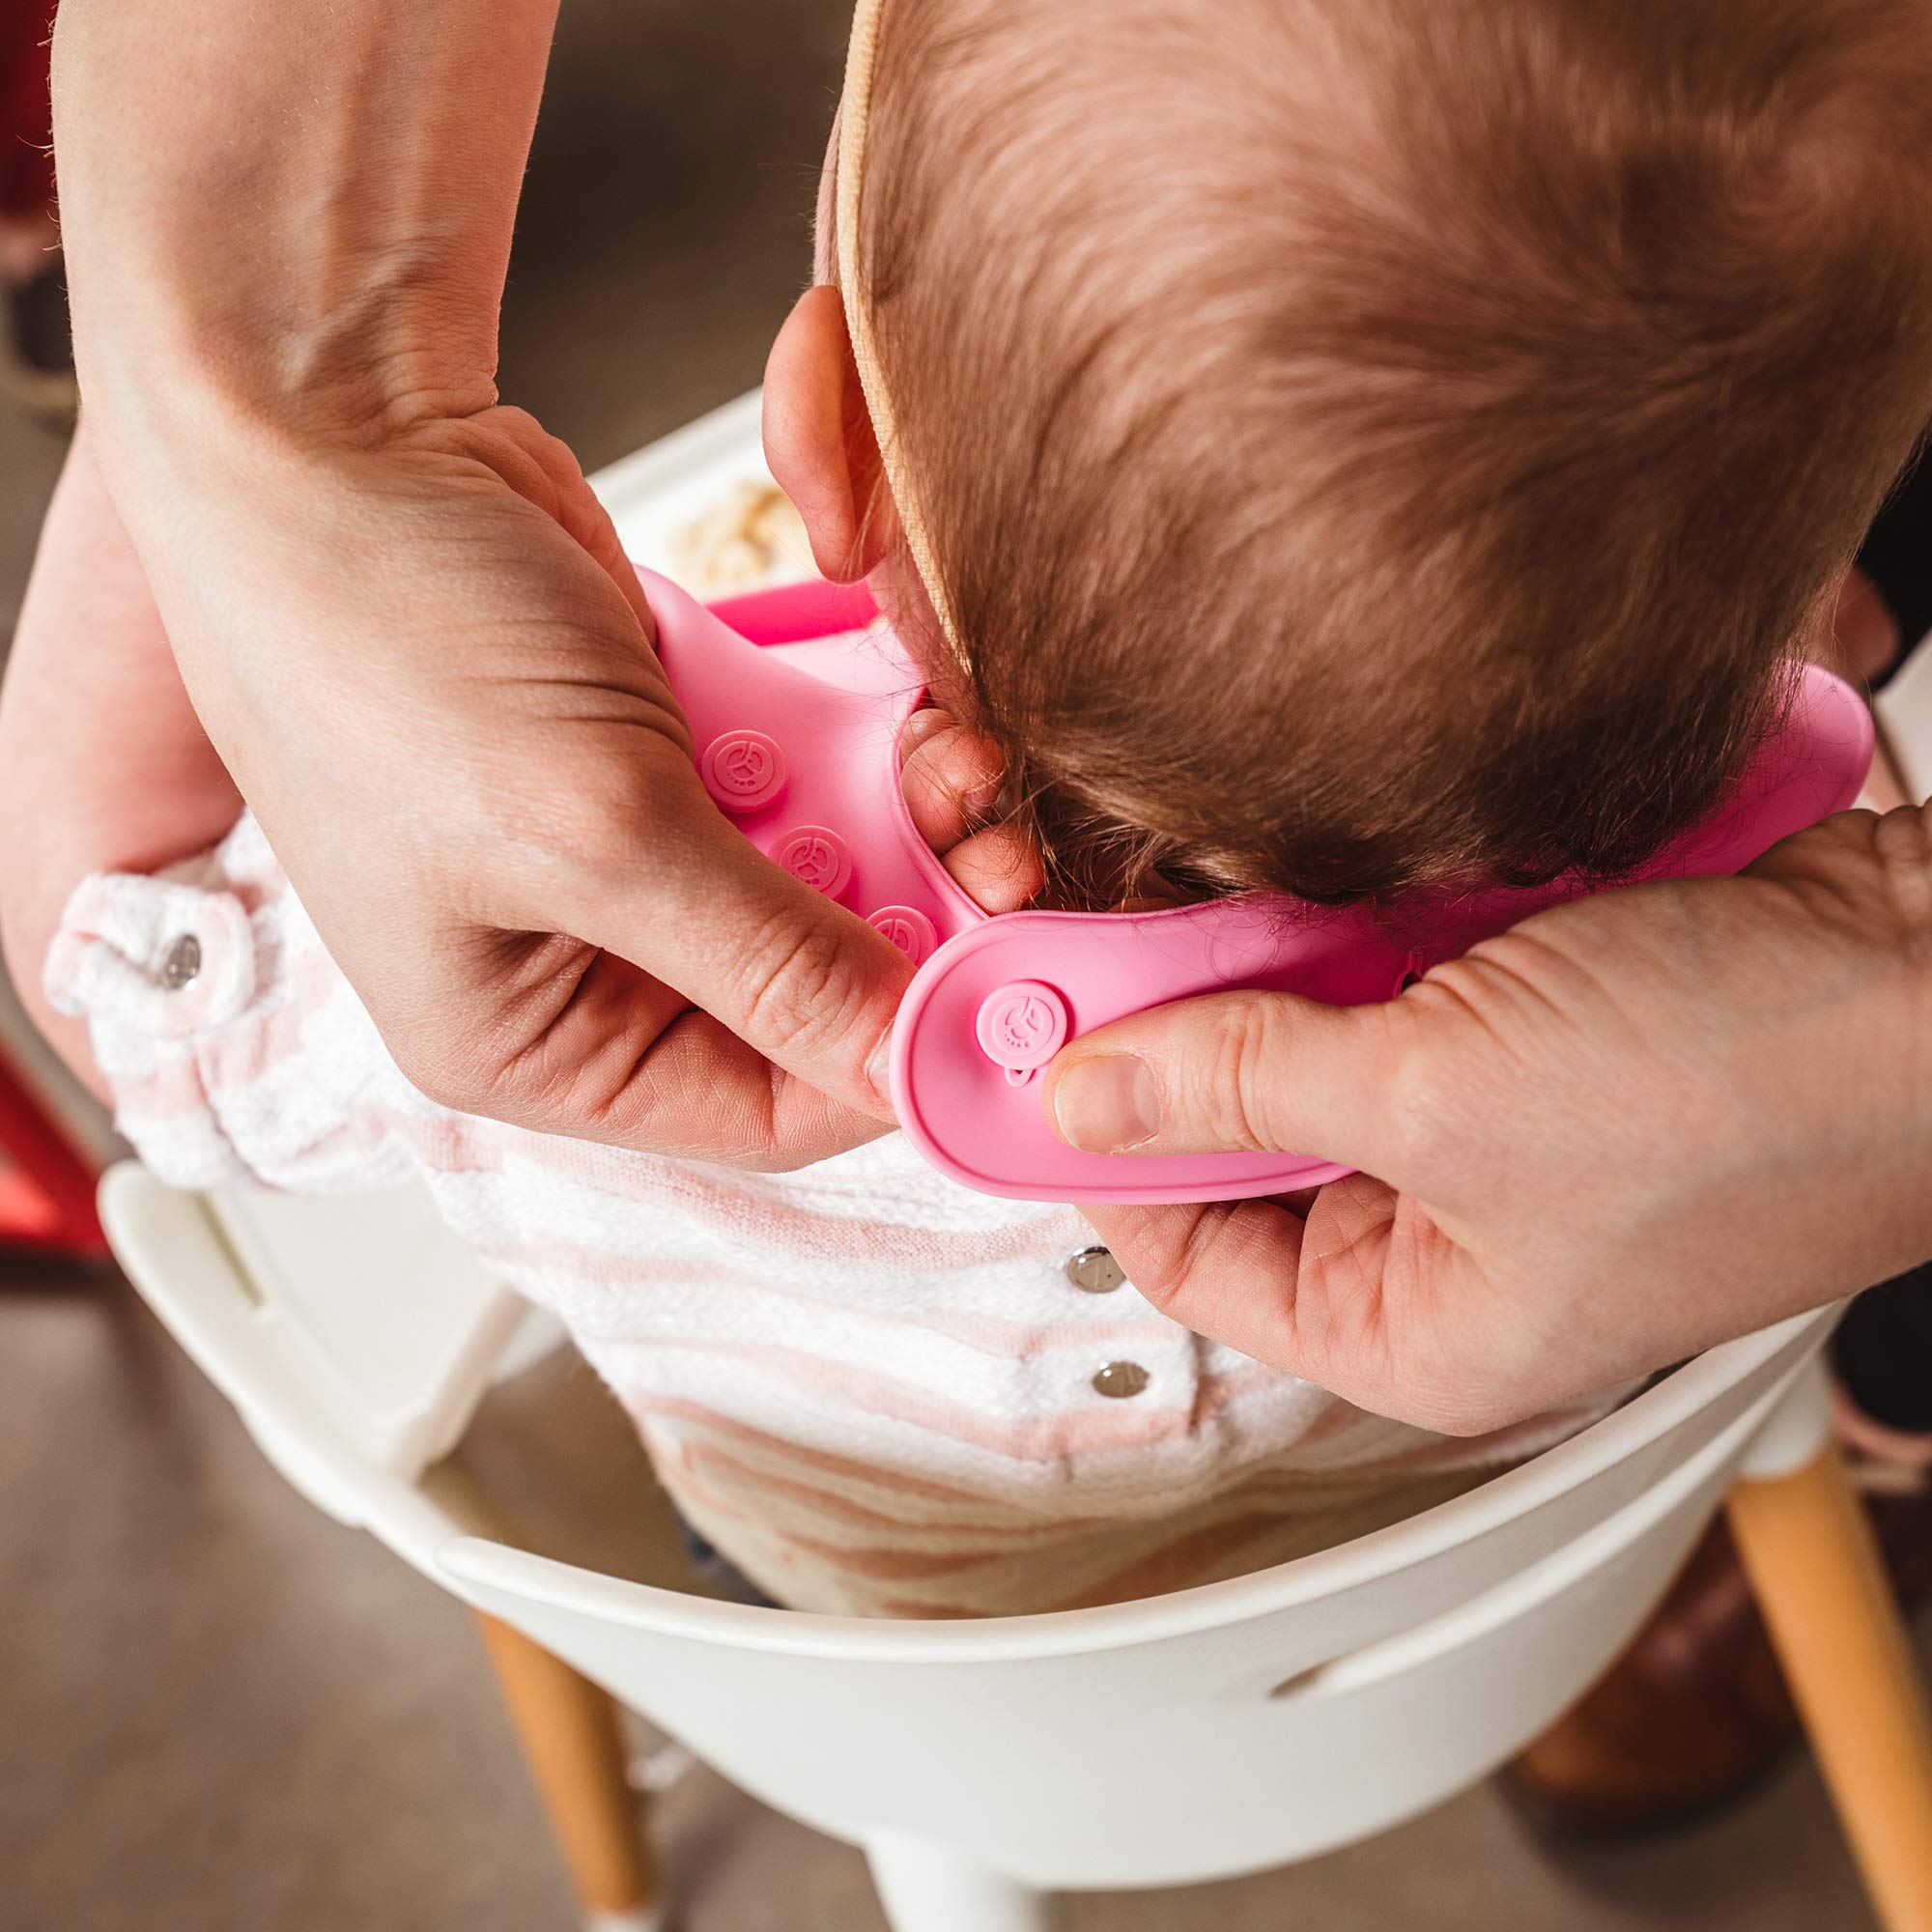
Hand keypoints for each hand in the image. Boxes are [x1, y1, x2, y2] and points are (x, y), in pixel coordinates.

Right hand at [47, 0, 1013, 1166]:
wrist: (331, 420)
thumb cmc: (382, 635)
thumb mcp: (591, 828)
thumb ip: (768, 956)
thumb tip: (907, 1057)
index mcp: (532, 1043)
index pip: (768, 1112)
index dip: (899, 1068)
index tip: (1017, 1002)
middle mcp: (587, 964)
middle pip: (810, 997)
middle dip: (912, 928)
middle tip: (998, 849)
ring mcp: (632, 846)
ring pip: (826, 881)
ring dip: (902, 823)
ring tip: (943, 757)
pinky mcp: (667, 744)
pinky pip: (805, 777)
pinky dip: (858, 747)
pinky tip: (894, 709)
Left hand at [1045, 806, 1931, 1432]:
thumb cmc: (1750, 1090)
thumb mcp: (1438, 1095)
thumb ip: (1239, 1082)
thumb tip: (1080, 1091)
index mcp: (1417, 1327)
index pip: (1186, 1255)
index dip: (1096, 1152)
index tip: (1022, 1044)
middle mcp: (1451, 1239)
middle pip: (1244, 1139)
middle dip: (1187, 1033)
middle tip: (1113, 926)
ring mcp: (1499, 1123)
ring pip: (1318, 1039)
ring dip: (1284, 959)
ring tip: (1243, 883)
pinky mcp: (1543, 1019)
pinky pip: (1406, 973)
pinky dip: (1375, 914)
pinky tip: (1358, 858)